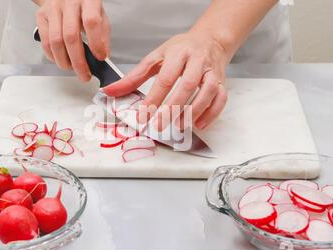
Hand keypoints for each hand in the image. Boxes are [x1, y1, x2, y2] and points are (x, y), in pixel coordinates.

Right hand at [36, 0, 109, 81]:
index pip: (91, 22)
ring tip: (73, 68)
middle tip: (84, 74)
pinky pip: (45, 42)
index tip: (99, 58)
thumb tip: (103, 56)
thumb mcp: (101, 15)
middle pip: (71, 36)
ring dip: (64, 61)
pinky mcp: (41, 17)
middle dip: (78, 61)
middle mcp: (68, 3)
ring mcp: (53, 9)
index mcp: (88, 0)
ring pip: (56, 42)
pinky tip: (61, 60)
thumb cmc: (85, 6)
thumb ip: (103, 35)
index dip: (95, 43)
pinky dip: (53, 56)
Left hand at [103, 31, 227, 129]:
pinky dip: (212, 113)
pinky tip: (199, 124)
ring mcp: (212, 71)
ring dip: (194, 111)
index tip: (143, 115)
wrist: (210, 40)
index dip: (154, 98)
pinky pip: (221, 98)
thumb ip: (134, 76)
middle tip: (159, 124)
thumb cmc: (181, 49)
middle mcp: (197, 61)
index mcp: (178, 53)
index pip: (165, 77)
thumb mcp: (156, 57)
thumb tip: (110, 91)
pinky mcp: (222, 81)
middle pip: (187, 84)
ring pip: (208, 91)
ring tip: (179, 126)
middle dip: (173, 106)